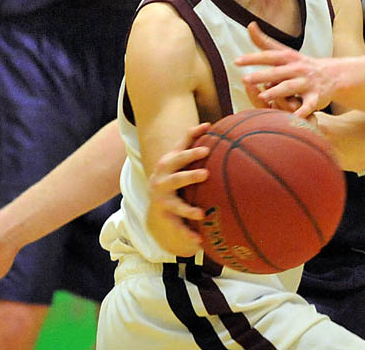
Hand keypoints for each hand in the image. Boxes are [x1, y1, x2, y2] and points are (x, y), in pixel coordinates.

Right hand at [148, 123, 210, 256]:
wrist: (154, 201)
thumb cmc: (172, 172)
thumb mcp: (176, 157)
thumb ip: (189, 140)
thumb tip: (209, 123)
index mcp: (167, 165)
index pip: (179, 156)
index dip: (192, 151)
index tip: (207, 148)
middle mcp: (161, 183)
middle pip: (176, 179)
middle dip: (190, 176)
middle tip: (206, 174)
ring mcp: (162, 202)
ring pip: (175, 206)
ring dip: (187, 209)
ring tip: (201, 214)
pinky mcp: (166, 218)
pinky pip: (177, 227)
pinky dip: (187, 234)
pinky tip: (199, 240)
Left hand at [236, 22, 335, 116]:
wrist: (332, 75)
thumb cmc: (301, 64)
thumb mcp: (285, 52)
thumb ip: (265, 42)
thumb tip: (250, 25)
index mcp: (288, 57)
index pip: (269, 56)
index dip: (253, 58)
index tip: (236, 61)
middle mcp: (297, 68)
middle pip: (277, 72)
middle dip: (262, 75)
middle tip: (244, 79)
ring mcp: (307, 83)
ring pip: (290, 87)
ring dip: (276, 91)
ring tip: (262, 96)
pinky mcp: (316, 97)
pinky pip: (308, 106)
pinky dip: (302, 112)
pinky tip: (292, 118)